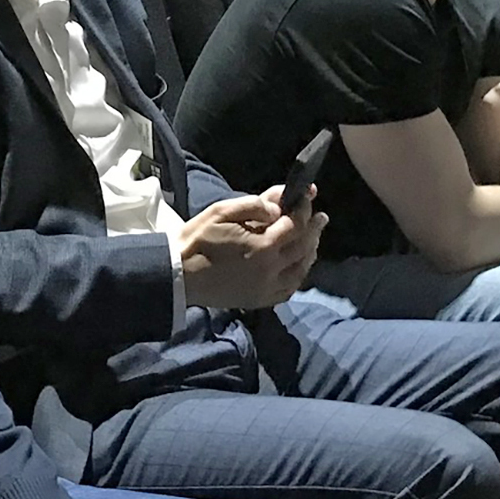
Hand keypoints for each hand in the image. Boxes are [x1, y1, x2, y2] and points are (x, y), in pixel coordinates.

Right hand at [177, 193, 321, 310]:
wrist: (179, 276)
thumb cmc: (198, 240)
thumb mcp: (223, 211)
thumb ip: (255, 205)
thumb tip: (279, 207)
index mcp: (263, 247)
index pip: (296, 225)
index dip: (303, 209)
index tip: (306, 198)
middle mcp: (271, 270)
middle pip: (303, 248)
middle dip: (314, 229)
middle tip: (320, 217)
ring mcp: (267, 289)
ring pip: (301, 270)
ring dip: (310, 252)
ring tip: (312, 239)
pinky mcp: (260, 301)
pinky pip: (289, 289)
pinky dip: (298, 275)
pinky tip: (298, 265)